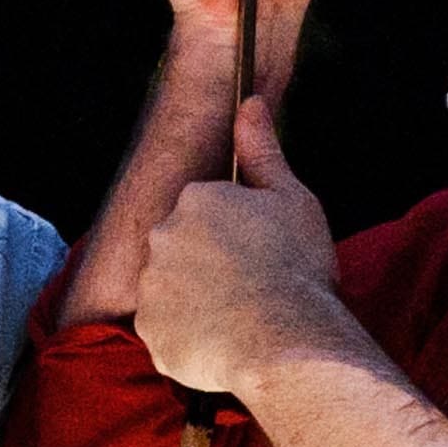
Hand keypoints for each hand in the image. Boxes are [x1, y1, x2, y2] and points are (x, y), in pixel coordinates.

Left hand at [132, 101, 340, 395]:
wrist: (287, 340)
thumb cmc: (296, 267)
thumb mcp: (292, 199)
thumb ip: (263, 151)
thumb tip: (249, 102)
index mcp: (196, 198)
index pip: (207, 212)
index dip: (237, 235)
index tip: (262, 255)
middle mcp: (162, 236)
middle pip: (184, 249)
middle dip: (210, 266)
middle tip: (253, 288)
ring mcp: (152, 286)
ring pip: (172, 291)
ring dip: (197, 304)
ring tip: (240, 320)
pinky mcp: (151, 331)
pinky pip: (167, 333)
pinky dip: (190, 340)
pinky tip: (224, 344)